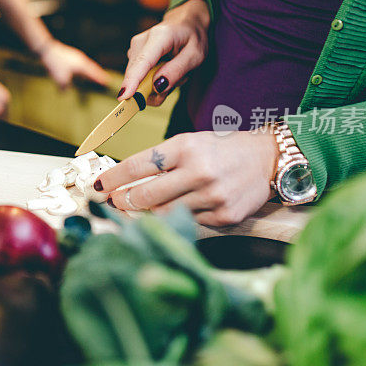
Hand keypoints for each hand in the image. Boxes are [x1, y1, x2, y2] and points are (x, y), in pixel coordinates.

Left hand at [39, 40, 109, 89]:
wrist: (47, 49)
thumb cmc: (55, 64)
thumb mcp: (60, 79)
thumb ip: (64, 88)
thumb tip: (64, 92)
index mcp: (82, 66)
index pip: (94, 74)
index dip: (100, 79)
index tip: (108, 82)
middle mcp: (81, 60)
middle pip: (92, 68)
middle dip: (98, 74)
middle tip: (105, 79)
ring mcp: (75, 56)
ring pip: (86, 65)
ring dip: (90, 72)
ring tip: (94, 75)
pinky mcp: (69, 56)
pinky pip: (79, 64)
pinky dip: (82, 69)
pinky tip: (79, 71)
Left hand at [95, 130, 278, 226]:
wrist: (268, 159)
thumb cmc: (221, 149)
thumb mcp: (190, 143)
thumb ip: (160, 161)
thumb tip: (124, 183)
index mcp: (186, 147)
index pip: (138, 165)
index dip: (112, 179)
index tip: (96, 187)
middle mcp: (198, 171)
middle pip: (145, 195)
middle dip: (123, 201)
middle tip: (113, 203)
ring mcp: (212, 197)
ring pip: (164, 213)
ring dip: (147, 213)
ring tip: (139, 208)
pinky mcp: (224, 217)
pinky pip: (189, 223)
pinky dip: (179, 218)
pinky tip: (181, 209)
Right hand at [119, 0, 209, 105]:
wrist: (186, 23)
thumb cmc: (193, 38)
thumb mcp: (196, 55)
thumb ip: (177, 70)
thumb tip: (157, 87)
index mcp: (159, 37)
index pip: (142, 62)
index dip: (132, 81)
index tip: (123, 96)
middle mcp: (141, 41)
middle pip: (137, 76)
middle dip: (156, 89)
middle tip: (179, 79)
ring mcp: (134, 48)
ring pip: (138, 80)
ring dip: (157, 84)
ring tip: (174, 70)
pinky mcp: (132, 54)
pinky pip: (139, 78)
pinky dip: (153, 80)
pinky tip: (165, 69)